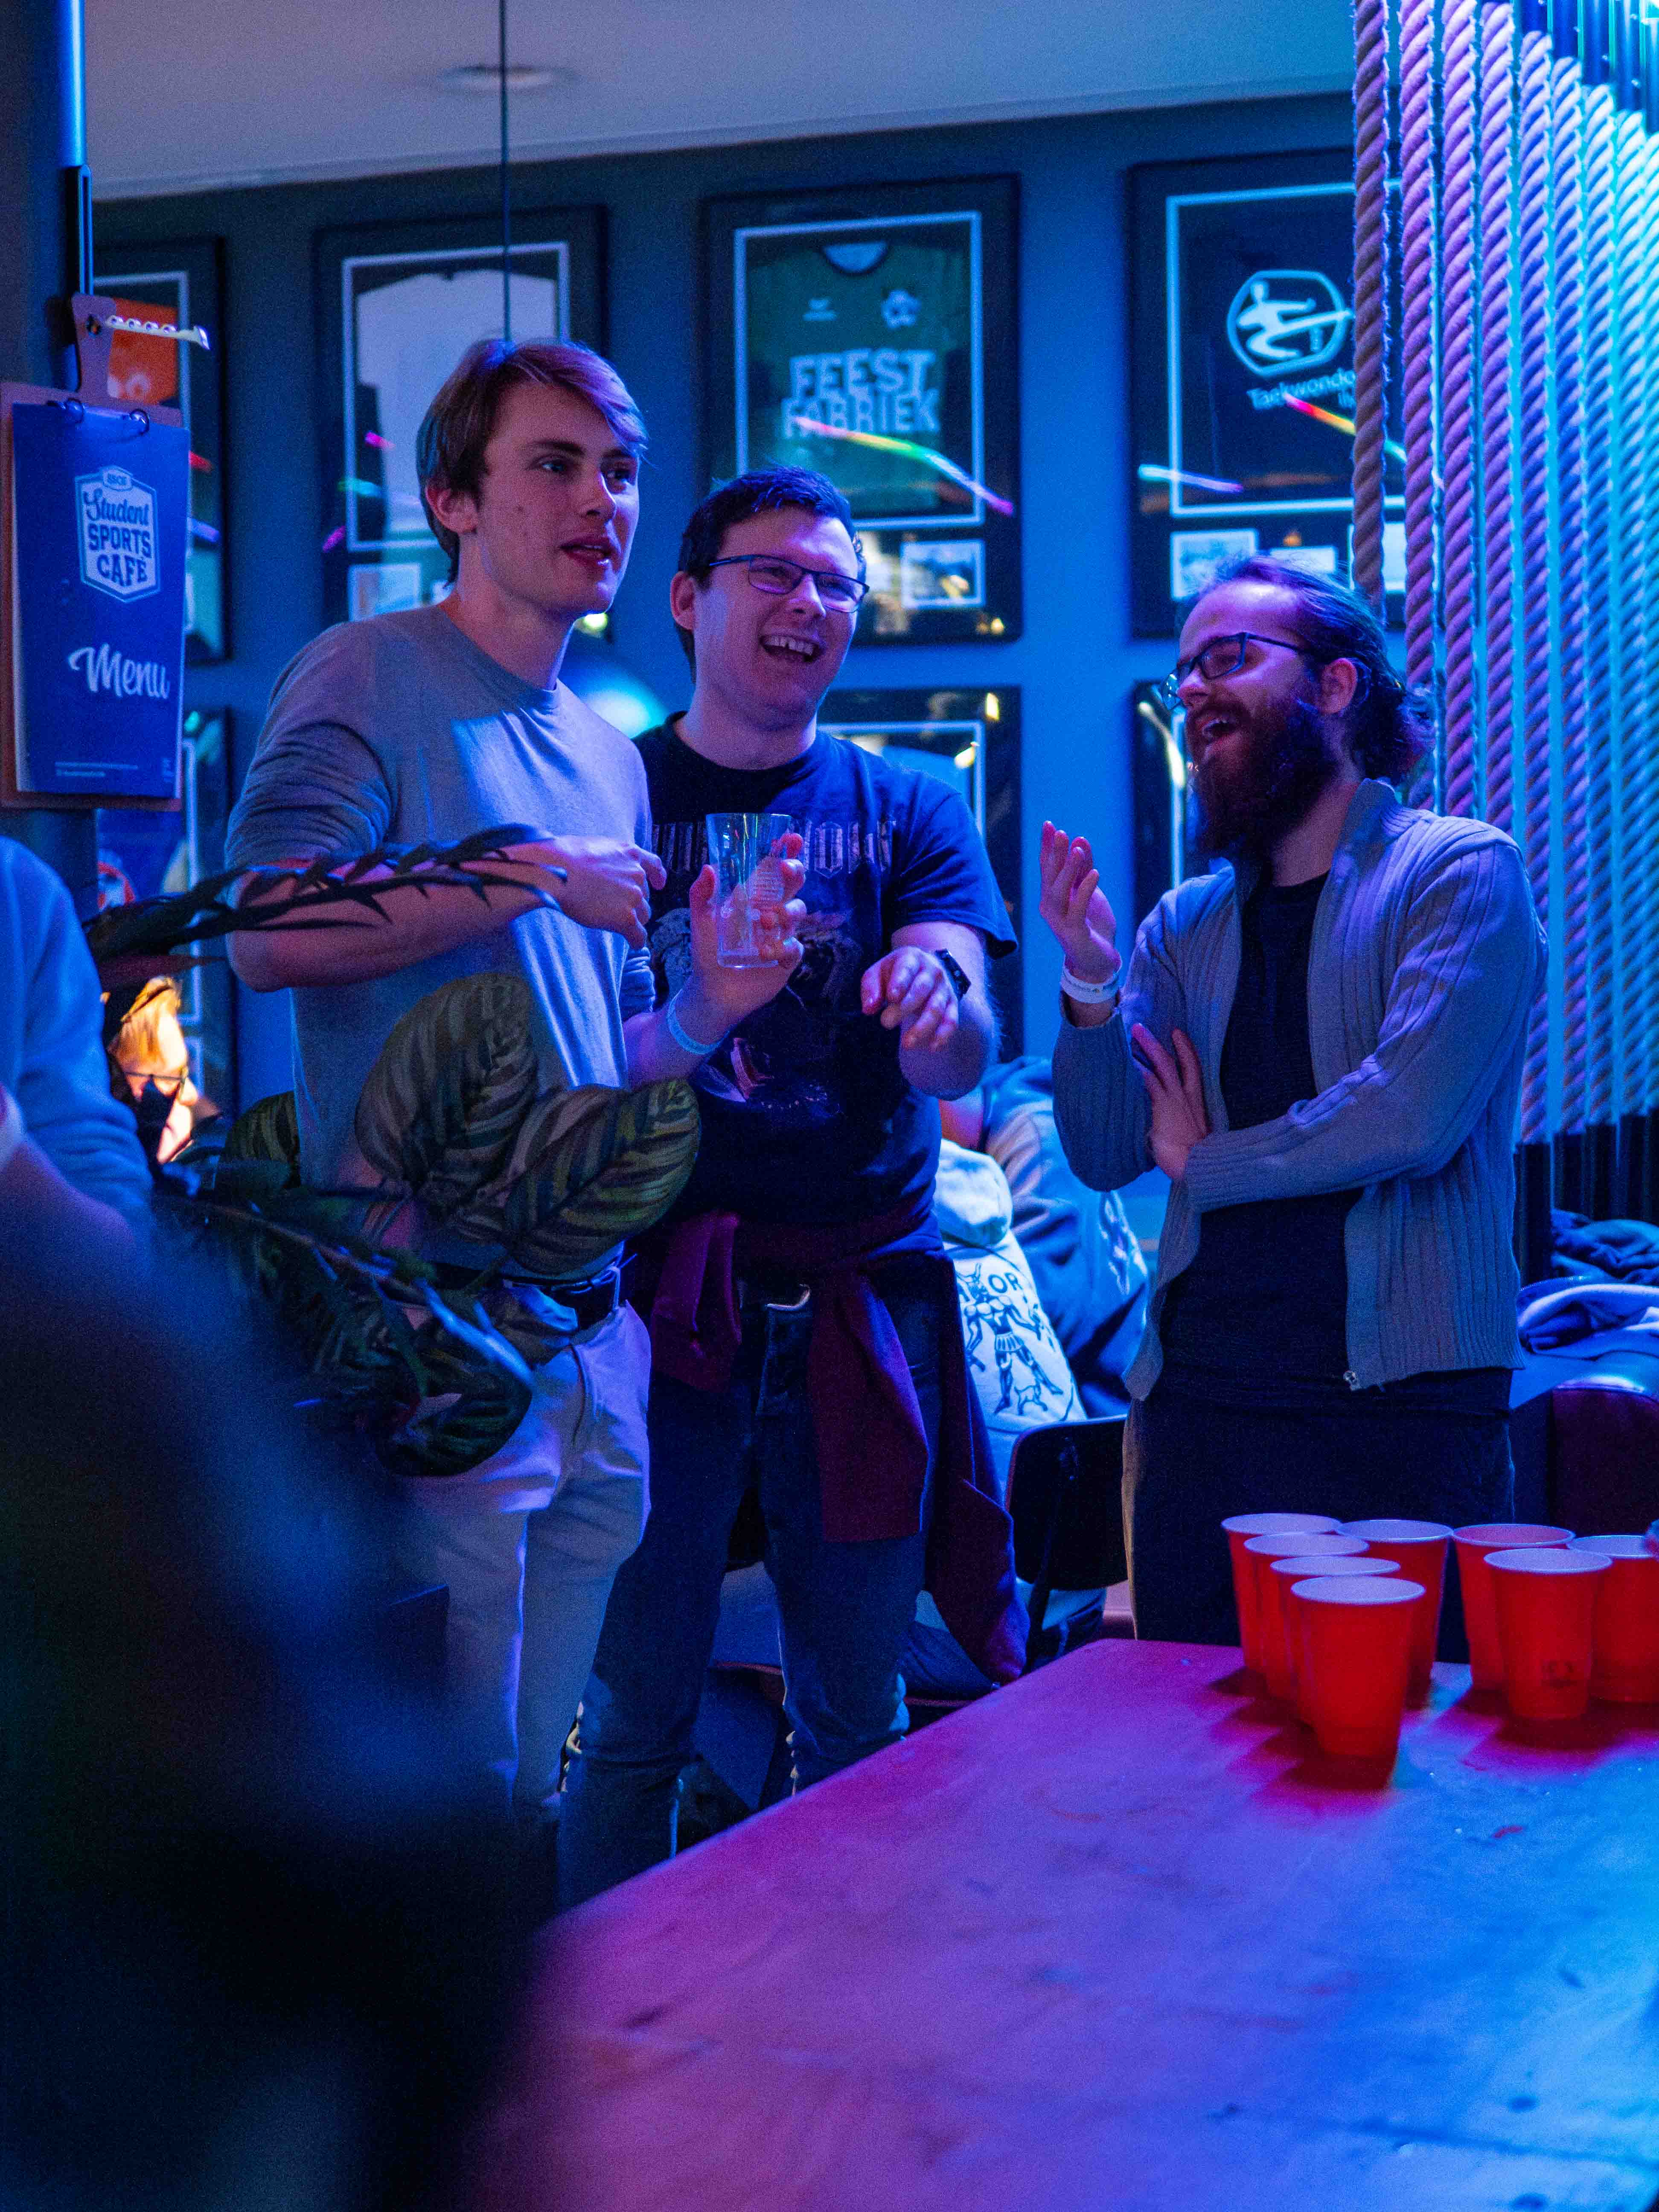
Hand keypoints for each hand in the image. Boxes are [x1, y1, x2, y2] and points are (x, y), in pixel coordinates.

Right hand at [503, 836, 667, 948]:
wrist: (555, 871)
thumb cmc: (564, 857)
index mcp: (630, 854)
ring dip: (631, 919)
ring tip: (608, 919)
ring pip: (641, 916)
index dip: (657, 876)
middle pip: (643, 896)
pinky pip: (638, 936)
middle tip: (609, 905)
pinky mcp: (626, 918)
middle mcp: (637, 874)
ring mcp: (633, 897)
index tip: (659, 884)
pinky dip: (636, 940)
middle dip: (631, 902)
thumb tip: (607, 868)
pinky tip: (632, 943)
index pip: (653, 864)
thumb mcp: (595, 846)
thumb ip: (611, 857)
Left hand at [680, 839, 807, 1036]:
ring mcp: (782, 934)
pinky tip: (764, 953)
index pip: (773, 869)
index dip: (787, 852)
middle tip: (785, 870)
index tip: (793, 837)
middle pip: (794, 885)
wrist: (712, 990)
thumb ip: (700, 894)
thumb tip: (708, 866)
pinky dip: (782, 947)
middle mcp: (772, 911)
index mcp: (754, 897)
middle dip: (794, 873)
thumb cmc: (708, 951)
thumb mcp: (700, 921)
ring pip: (798, 912)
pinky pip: (795, 946)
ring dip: (784, 911)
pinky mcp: (787, 958)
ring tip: (764, 921)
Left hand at [859, 947, 960, 1053]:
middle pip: (921, 990)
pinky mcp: (952, 1004)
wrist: (928, 966)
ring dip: (922, 1027)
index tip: (891, 997)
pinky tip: (932, 1047)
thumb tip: (868, 1009)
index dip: (900, 982)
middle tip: (886, 1023)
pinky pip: (951, 1020)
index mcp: (912, 959)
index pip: (907, 969)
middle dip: (904, 1008)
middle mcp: (932, 972)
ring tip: (906, 1044)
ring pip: (936, 1008)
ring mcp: (944, 988)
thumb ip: (871, 988)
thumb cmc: (897, 973)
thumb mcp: (878, 972)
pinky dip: (943, 1035)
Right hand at [1038, 822, 1120, 986]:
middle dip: (1054, 854)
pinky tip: (1095, 873)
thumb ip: (1084, 869)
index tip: (1048, 824)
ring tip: (1078, 850)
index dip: (1047, 846)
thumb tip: (1080, 840)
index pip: (1047, 867)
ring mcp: (1059, 921)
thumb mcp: (1090, 892)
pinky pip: (1077, 909)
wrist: (1098, 961)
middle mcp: (1049, 907)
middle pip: (1049, 877)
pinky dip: (1085, 890)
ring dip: (1068, 870)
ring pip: (1059, 892)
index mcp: (1051, 896)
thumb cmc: (1092, 925)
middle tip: (1061, 832)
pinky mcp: (1073, 933)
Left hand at [1132, 1024, 1208, 1181]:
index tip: (1177, 1034)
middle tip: (1141, 1028)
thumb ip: (1179, 1122)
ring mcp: (1175, 1100)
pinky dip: (1140, 1071)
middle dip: (1159, 1044)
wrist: (1196, 1166)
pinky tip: (1129, 1062)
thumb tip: (1165, 1122)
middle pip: (1176, 1062)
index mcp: (1196, 1101)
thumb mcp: (1190, 1134)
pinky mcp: (1164, 1108)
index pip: (1193, 1069)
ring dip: (1148, 1048)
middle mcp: (1187, 1096)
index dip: (1185, 1050)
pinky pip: (1151, 1083)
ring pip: (1162, 1066)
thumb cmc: (1194, 1157)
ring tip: (1134, 1034)